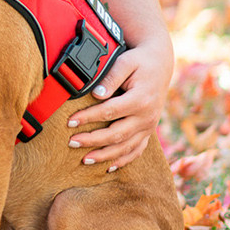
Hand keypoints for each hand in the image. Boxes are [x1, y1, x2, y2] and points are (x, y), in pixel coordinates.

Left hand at [64, 43, 172, 168]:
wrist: (160, 64)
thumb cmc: (139, 61)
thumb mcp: (125, 62)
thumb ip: (111, 77)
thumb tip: (96, 94)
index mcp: (141, 99)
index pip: (110, 112)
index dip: (89, 118)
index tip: (70, 121)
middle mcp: (147, 117)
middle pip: (117, 134)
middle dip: (93, 141)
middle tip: (72, 142)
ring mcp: (149, 126)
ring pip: (126, 147)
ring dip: (105, 155)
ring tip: (84, 159)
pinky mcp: (149, 131)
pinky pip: (137, 150)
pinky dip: (124, 160)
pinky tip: (109, 167)